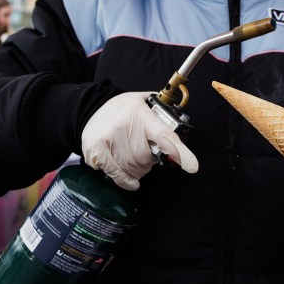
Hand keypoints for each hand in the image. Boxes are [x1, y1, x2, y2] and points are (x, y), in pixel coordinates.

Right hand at [81, 92, 198, 190]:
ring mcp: (107, 136)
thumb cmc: (124, 109)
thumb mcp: (145, 103)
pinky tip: (130, 180)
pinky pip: (116, 173)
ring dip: (137, 170)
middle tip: (146, 152)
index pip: (162, 134)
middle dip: (149, 159)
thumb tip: (181, 134)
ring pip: (132, 167)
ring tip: (135, 159)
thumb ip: (162, 116)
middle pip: (146, 157)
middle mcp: (122, 123)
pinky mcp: (94, 149)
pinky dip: (125, 180)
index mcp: (140, 111)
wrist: (92, 107)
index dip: (177, 151)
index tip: (191, 164)